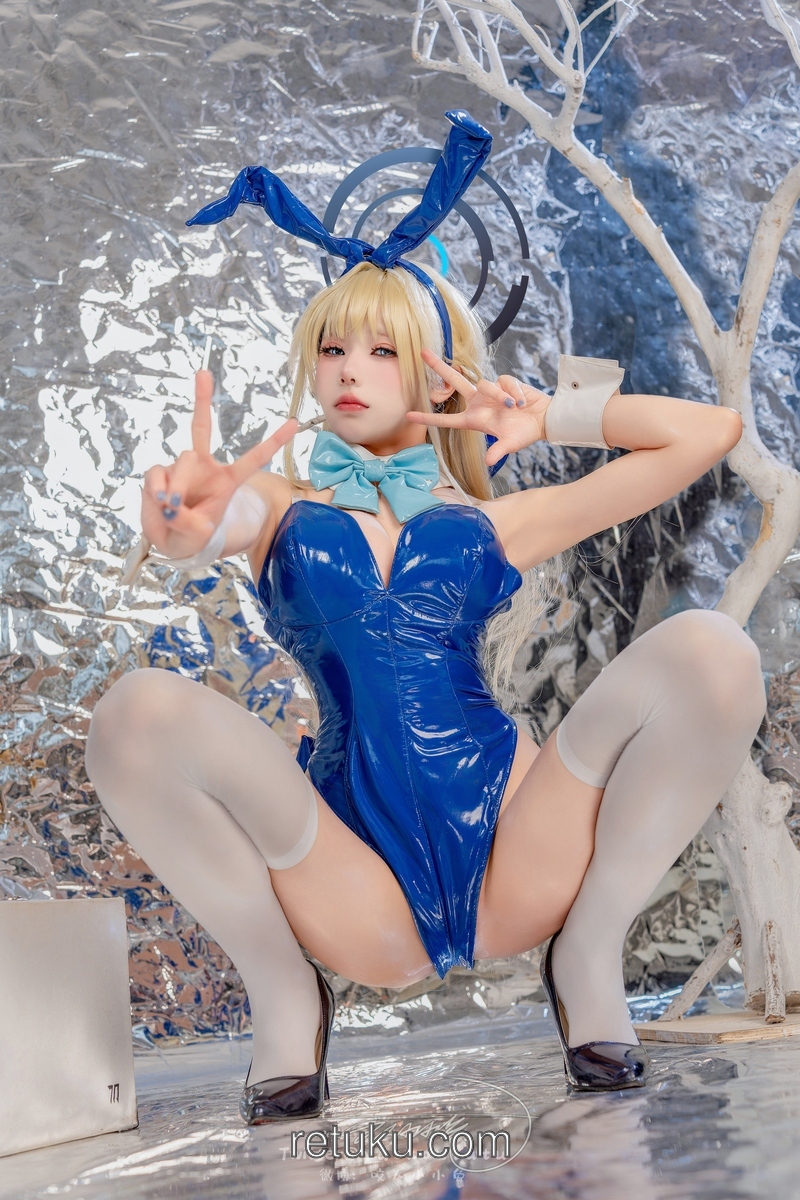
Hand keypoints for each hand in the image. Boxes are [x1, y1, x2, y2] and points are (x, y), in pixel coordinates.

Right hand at [141, 371, 296, 556]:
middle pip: (201, 428)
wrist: (170, 541)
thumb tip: (169, 500)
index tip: (294, 423)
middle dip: (202, 399)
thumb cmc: (192, 536)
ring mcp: (181, 467)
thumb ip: (188, 520)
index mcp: (227, 481)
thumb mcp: (197, 534)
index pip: (254, 458)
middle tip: (203, 372)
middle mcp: (204, 467)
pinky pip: (158, 475)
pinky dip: (158, 491)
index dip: (274, 442)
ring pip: (183, 462)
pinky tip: (161, 503)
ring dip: (178, 486)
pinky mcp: (160, 473)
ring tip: (173, 507)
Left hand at [407, 349, 550, 465]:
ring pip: (484, 384)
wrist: (543, 418)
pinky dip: (512, 391)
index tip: (408, 415)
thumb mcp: (511, 444)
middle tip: (422, 352)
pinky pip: (503, 381)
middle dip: (438, 367)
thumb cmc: (524, 433)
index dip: (428, 417)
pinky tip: (521, 401)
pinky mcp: (503, 381)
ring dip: (499, 394)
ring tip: (514, 406)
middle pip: (454, 382)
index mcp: (474, 420)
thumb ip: (499, 450)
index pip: (446, 419)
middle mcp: (478, 403)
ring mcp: (490, 391)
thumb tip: (489, 461)